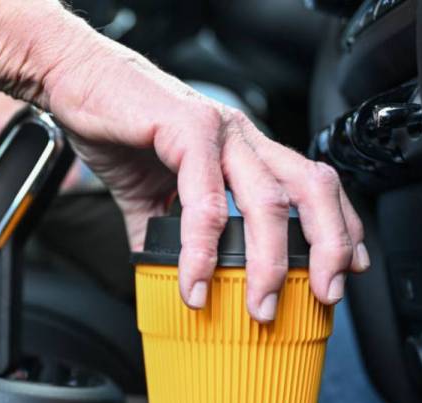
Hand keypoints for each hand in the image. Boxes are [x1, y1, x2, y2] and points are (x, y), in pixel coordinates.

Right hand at [0, 0, 369, 321]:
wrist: (75, 79)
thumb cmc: (118, 124)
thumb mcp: (150, 192)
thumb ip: (168, 234)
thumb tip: (172, 275)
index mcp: (244, 150)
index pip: (311, 187)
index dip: (339, 228)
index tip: (347, 270)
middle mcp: (241, 138)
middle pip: (311, 189)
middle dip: (330, 246)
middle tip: (327, 294)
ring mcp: (219, 132)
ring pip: (269, 199)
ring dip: (270, 260)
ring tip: (260, 304)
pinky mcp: (186, 129)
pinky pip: (207, 199)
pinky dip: (203, 248)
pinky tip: (196, 280)